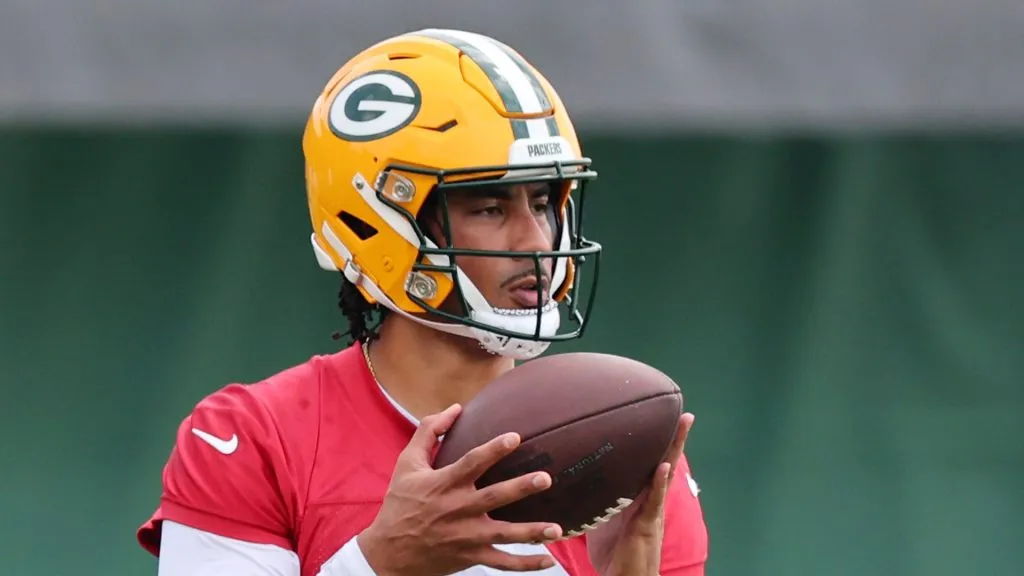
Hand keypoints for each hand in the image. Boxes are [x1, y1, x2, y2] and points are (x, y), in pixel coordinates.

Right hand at [357, 404, 563, 575]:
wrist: (388, 553)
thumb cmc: (400, 503)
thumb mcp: (406, 464)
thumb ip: (427, 432)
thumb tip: (455, 408)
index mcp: (443, 484)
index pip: (471, 463)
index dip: (493, 450)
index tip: (515, 437)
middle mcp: (457, 510)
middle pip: (494, 497)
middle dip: (520, 488)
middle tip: (545, 478)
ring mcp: (466, 536)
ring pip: (504, 534)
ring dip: (531, 532)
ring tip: (558, 528)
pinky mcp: (470, 557)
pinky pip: (502, 562)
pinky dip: (525, 564)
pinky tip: (549, 559)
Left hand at [586, 413, 694, 575]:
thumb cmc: (614, 552)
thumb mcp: (603, 518)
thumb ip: (598, 497)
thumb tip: (579, 476)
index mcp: (640, 496)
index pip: (651, 463)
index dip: (658, 443)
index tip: (663, 417)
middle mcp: (650, 500)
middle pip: (665, 463)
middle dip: (675, 439)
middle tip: (685, 414)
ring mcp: (651, 511)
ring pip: (665, 476)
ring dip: (673, 451)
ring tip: (681, 426)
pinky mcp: (646, 525)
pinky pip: (654, 501)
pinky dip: (659, 484)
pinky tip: (663, 467)